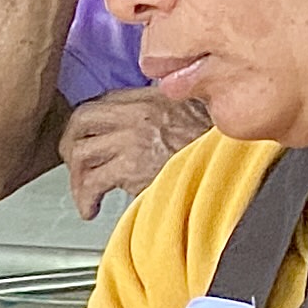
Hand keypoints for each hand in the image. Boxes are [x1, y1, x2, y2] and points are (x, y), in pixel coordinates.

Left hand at [55, 87, 207, 217]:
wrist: (237, 157)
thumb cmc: (218, 141)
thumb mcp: (192, 110)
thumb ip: (166, 110)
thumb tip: (153, 123)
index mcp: (149, 97)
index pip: (100, 102)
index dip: (85, 124)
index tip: (84, 140)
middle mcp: (136, 113)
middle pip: (80, 120)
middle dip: (70, 146)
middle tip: (75, 167)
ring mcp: (132, 138)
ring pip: (81, 152)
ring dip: (77, 178)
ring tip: (85, 194)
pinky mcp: (131, 166)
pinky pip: (92, 181)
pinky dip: (84, 198)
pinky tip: (90, 209)